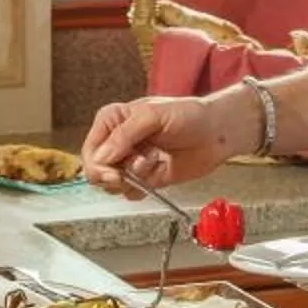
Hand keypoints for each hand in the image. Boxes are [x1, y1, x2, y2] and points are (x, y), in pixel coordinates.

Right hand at [81, 93, 251, 196]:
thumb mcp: (154, 115)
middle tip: (131, 173)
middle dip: (114, 175)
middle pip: (96, 170)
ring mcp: (130, 161)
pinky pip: (130, 193)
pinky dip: (143, 188)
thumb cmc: (188, 114)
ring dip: (134, 178)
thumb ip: (125, 135)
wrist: (216, 133)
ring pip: (112, 184)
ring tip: (154, 160)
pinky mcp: (145, 178)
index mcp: (112, 120)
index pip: (91, 148)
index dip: (98, 164)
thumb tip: (101, 158)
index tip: (113, 172)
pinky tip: (159, 171)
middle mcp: (117, 142)